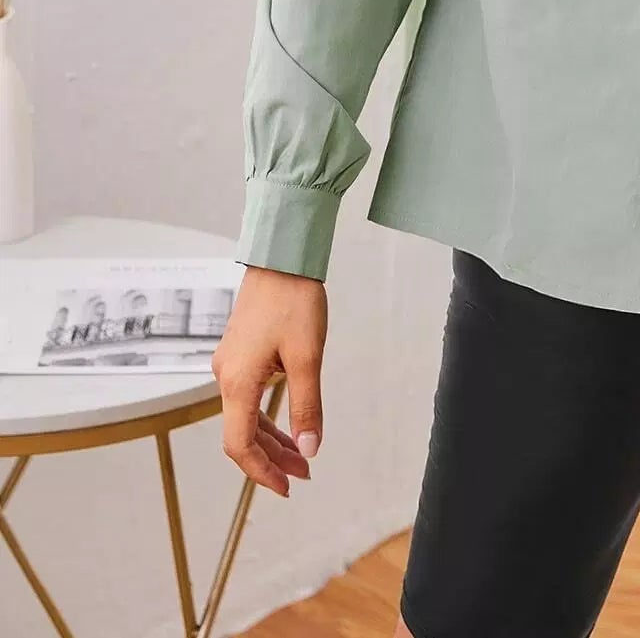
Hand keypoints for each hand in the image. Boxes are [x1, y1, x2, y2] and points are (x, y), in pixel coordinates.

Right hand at [212, 265, 327, 495]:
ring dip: (271, 439)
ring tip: (300, 455)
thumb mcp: (307, 357)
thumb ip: (307, 406)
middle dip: (271, 459)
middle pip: (242, 434)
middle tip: (303, 474)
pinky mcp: (239, 352)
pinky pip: (248, 396)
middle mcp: (226, 376)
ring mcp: (230, 364)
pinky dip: (266, 416)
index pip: (240, 446)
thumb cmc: (293, 301)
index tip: (287, 487)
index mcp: (237, 382)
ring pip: (245, 416)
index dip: (262, 472)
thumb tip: (308, 450)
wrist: (281, 258)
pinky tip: (288, 421)